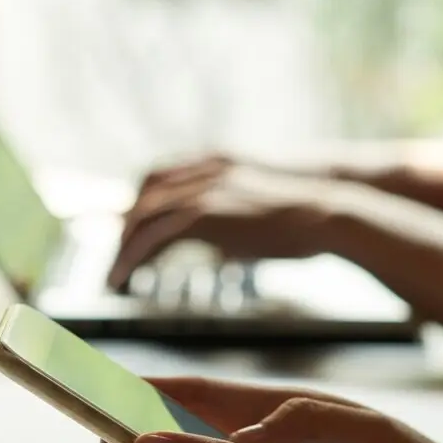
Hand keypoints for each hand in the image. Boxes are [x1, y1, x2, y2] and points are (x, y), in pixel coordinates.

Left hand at [107, 163, 354, 289]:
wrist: (327, 211)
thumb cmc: (305, 218)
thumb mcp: (259, 208)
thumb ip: (233, 218)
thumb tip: (223, 243)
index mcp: (216, 164)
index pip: (158, 177)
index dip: (139, 205)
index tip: (129, 232)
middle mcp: (203, 171)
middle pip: (143, 195)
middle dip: (125, 229)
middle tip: (118, 260)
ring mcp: (202, 189)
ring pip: (141, 217)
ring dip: (123, 249)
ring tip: (115, 278)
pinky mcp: (203, 214)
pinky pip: (152, 236)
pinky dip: (133, 258)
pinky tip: (127, 278)